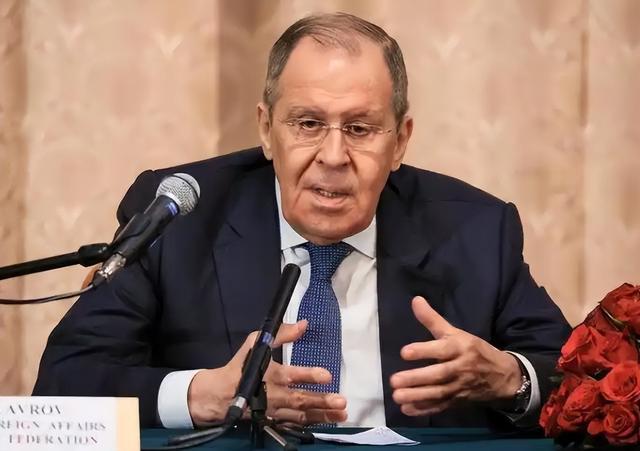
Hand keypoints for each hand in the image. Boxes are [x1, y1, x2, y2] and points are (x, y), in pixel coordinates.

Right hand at [187, 320, 346, 426]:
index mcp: (272, 374)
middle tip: (341, 401)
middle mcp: (275, 395)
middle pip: (300, 400)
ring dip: (322, 415)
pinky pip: (295, 425)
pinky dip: (311, 425)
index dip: (309, 375)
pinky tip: (327, 422)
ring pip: (301, 416)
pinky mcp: (274, 422)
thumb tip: (304, 324)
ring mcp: (275, 412)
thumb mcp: (258, 343)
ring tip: (342, 414)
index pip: (292, 375)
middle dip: (321, 401)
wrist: (221, 394)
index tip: (327, 376)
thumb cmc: (242, 365)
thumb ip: (282, 334)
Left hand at [390, 296, 521, 416]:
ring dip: (417, 396)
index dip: (423, 351)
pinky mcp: (457, 401)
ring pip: (438, 393)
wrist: (502, 376)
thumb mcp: (456, 332)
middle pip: (438, 374)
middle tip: (394, 380)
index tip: (404, 352)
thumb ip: (433, 319)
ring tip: (397, 396)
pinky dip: (424, 409)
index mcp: (460, 348)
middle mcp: (460, 368)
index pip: (441, 349)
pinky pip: (440, 407)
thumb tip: (415, 300)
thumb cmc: (474, 350)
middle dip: (416, 379)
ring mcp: (459, 387)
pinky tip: (407, 409)